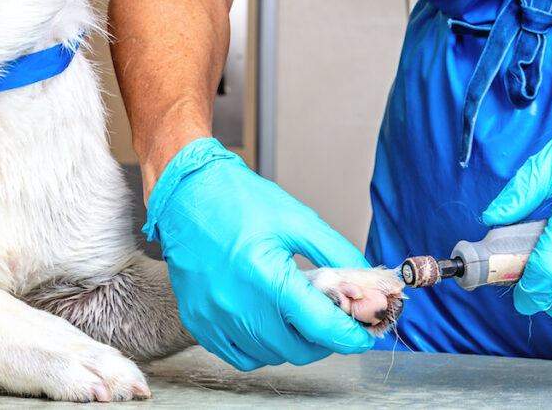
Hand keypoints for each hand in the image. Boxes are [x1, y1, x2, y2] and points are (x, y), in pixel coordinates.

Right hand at [143, 138, 375, 369]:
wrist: (186, 194)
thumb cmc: (237, 200)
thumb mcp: (297, 219)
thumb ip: (336, 253)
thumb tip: (365, 281)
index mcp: (267, 277)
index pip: (321, 326)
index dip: (349, 336)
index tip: (362, 336)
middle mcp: (238, 305)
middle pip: (298, 349)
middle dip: (323, 339)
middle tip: (331, 319)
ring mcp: (215, 318)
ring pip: (270, 356)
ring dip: (292, 343)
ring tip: (296, 314)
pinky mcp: (199, 322)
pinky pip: (240, 356)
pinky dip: (261, 347)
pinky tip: (268, 323)